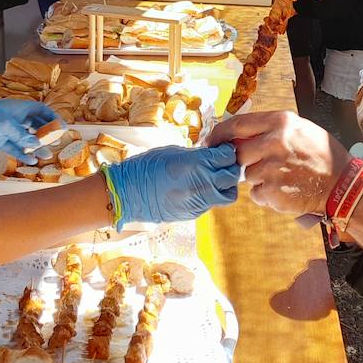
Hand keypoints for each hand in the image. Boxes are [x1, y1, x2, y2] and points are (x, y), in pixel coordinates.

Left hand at [0, 100, 57, 156]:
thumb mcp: (3, 125)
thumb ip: (21, 135)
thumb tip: (35, 144)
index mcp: (15, 108)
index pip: (39, 110)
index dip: (51, 117)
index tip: (62, 127)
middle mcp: (12, 118)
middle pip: (34, 124)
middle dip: (46, 134)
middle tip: (56, 143)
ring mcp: (5, 131)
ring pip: (25, 139)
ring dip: (36, 147)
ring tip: (46, 156)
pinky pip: (14, 148)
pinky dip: (23, 154)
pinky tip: (30, 160)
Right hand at [104, 144, 240, 225]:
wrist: (129, 193)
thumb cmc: (147, 167)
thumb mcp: (175, 152)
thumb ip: (198, 155)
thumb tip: (213, 155)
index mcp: (196, 163)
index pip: (227, 156)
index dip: (226, 151)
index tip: (222, 149)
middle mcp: (202, 183)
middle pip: (232, 175)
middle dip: (230, 167)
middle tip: (222, 163)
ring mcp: (199, 201)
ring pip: (228, 194)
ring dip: (226, 185)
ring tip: (215, 178)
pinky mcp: (195, 213)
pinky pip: (213, 203)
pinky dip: (212, 195)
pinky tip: (200, 188)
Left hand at [205, 110, 349, 214]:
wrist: (343, 184)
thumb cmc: (322, 155)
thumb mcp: (299, 129)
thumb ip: (270, 129)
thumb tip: (237, 135)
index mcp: (280, 122)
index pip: (237, 125)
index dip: (219, 134)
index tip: (211, 142)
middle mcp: (275, 142)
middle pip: (238, 153)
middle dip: (244, 161)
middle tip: (260, 165)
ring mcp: (273, 168)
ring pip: (248, 175)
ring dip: (260, 179)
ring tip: (284, 177)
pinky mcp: (273, 191)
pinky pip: (257, 193)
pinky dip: (267, 195)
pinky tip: (286, 190)